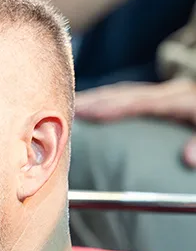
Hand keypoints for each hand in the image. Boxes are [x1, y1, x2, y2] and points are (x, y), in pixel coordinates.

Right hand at [75, 78, 195, 166]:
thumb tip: (187, 158)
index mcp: (185, 100)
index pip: (145, 102)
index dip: (117, 106)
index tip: (91, 113)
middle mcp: (172, 93)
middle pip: (129, 93)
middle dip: (97, 100)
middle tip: (67, 109)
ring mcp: (165, 94)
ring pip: (125, 93)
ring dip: (97, 99)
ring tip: (71, 108)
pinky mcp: (161, 99)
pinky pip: (128, 97)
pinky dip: (107, 101)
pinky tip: (90, 108)